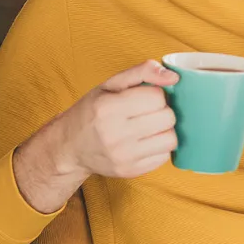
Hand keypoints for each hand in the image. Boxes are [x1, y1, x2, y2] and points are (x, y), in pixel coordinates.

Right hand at [15, 60, 179, 211]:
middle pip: (167, 117)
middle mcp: (116, 134)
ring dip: (164, 130)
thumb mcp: (110, 84)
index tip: (144, 97)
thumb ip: (142, 72)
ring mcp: (124, 156)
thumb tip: (174, 77)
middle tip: (147, 112)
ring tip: (149, 126)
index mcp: (108, 108)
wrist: (70, 147)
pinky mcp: (131, 171)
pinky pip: (165, 157)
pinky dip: (159, 146)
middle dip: (162, 111)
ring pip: (171, 139)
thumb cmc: (92, 111)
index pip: (157, 97)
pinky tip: (145, 141)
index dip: (155, 93)